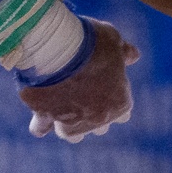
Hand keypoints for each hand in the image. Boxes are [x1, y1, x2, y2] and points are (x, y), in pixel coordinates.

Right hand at [18, 19, 138, 141]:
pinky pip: (41, 127)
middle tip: (86, 92)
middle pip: (100, 125)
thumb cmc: (90, 41)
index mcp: (119, 101)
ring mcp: (70, 120)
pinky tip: (38, 121)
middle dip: (94, 112)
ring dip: (71, 125)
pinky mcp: (44, 114)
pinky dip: (40, 124)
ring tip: (64, 113)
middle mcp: (97, 118)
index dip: (115, 97)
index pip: (123, 111)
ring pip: (73, 133)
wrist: (56, 47)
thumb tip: (133, 55)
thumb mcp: (111, 39)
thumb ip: (122, 50)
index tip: (108, 84)